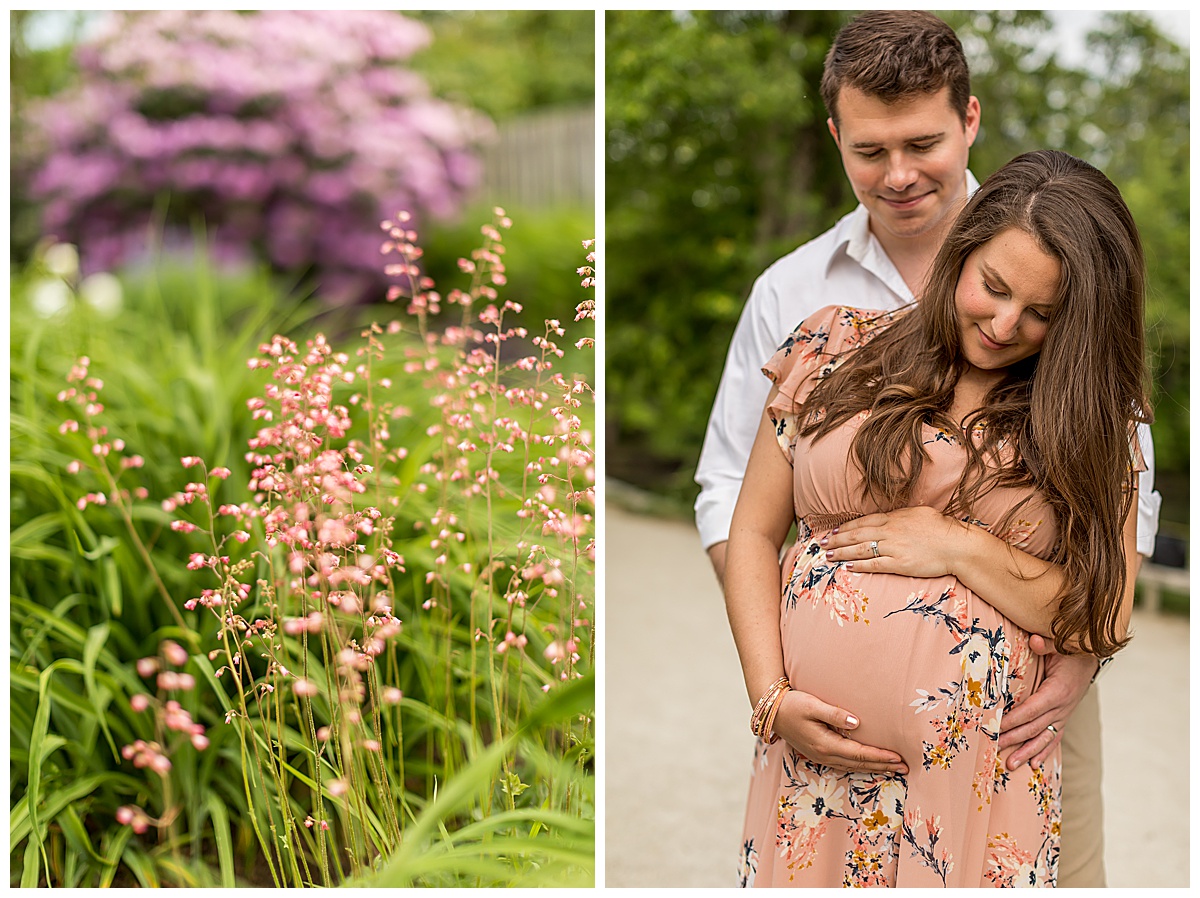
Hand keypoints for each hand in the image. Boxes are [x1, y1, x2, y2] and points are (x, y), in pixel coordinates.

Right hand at [771, 689, 908, 774]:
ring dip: (874, 768)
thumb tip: (857, 723)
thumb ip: (834, 714)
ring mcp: (820, 756)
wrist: (771, 712)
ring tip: (893, 769)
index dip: (881, 756)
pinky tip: (868, 764)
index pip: (860, 753)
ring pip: (853, 767)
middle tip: (905, 768)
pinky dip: (860, 766)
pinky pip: (845, 764)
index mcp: (825, 744)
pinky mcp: (818, 753)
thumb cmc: (792, 704)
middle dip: (883, 766)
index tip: (899, 758)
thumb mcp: (812, 705)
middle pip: (860, 764)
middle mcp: (824, 754)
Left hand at [819, 507, 966, 578]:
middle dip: (836, 540)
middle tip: (821, 544)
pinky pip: (874, 564)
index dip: (845, 527)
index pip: (863, 522)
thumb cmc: (941, 528)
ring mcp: (893, 548)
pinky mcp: (899, 564)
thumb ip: (900, 516)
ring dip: (842, 553)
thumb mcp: (918, 514)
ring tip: (828, 556)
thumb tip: (889, 518)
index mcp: (894, 518)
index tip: (832, 531)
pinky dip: (859, 565)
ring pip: (860, 549)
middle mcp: (890, 531)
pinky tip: (848, 567)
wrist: (957, 544)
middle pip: (856, 535)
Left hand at [997, 635, 1096, 769]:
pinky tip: (1034, 764)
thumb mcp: (1060, 645)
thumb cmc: (1071, 652)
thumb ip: (1046, 645)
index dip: (1014, 720)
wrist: (1090, 659)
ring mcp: (1063, 714)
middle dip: (1014, 739)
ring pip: (1044, 737)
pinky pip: (1054, 737)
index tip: (997, 727)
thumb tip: (1034, 640)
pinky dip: (1044, 751)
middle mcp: (1062, 707)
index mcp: (1058, 691)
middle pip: (1035, 727)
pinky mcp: (1063, 717)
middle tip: (996, 748)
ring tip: (1011, 765)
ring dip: (1027, 752)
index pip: (1032, 709)